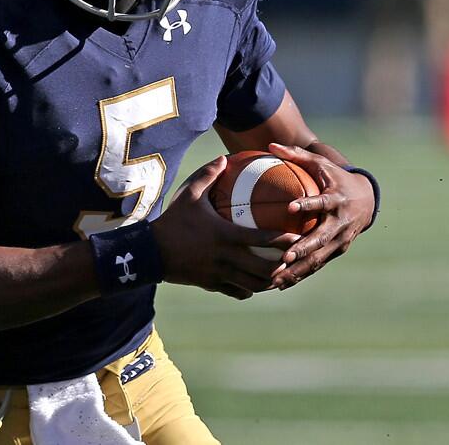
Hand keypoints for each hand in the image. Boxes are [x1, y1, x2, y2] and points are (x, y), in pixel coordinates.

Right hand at [152, 155, 299, 299]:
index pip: (262, 239)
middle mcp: (226, 257)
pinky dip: (249, 289)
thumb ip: (208, 175)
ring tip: (279, 273)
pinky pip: (238, 292)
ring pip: (254, 285)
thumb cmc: (172, 221)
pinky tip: (253, 284)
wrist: (150, 252)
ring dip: (269, 280)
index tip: (298, 235)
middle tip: (293, 258)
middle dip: (282, 265)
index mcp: (224, 235)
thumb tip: (224, 157)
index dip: (284, 239)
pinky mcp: (212, 284)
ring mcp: (220, 274)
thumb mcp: (188, 195)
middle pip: (264, 268)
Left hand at [267, 143, 374, 288]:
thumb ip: (295, 155)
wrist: (366, 199)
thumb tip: (269, 145)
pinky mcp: (337, 251)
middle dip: (305, 248)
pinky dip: (300, 274)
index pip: (322, 202)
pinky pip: (317, 264)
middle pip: (322, 237)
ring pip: (319, 257)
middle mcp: (341, 222)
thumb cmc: (334, 177)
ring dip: (300, 269)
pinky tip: (279, 284)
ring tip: (278, 278)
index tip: (291, 207)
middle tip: (285, 256)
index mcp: (337, 199)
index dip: (308, 204)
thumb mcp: (319, 163)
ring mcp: (341, 239)